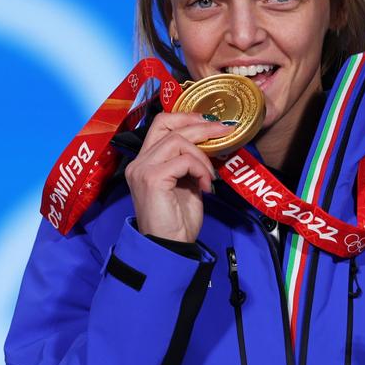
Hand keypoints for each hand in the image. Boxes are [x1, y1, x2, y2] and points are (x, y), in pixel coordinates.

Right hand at [124, 112, 232, 242]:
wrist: (169, 247)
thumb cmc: (178, 221)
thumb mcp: (187, 184)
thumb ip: (190, 163)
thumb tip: (210, 145)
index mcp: (145, 161)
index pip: (161, 124)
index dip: (187, 118)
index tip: (210, 123)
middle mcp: (139, 162)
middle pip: (167, 124)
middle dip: (200, 125)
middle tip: (224, 131)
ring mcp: (143, 169)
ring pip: (178, 140)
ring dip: (202, 156)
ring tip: (209, 175)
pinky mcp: (152, 179)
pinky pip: (184, 160)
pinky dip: (201, 170)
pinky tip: (205, 186)